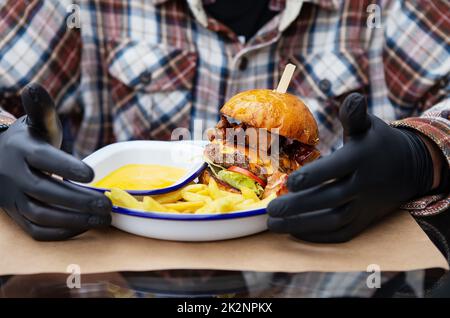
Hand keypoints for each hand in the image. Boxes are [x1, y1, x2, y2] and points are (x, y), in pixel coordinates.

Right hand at [0, 83, 110, 240]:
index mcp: (23, 150)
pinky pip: (36, 230)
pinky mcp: (18, 215)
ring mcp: (15, 199)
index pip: (43, 159)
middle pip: (45, 192)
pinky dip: (61, 232)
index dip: (66, 166)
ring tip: (103, 218)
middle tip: (108, 204)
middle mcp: (16, 176)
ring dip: (74, 219)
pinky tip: (85, 226)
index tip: (93, 173)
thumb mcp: (35, 124)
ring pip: (41, 215)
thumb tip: (34, 86)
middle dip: (78, 200)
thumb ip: (42, 110)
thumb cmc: (28, 141)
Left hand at [267, 93, 433, 242]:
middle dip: (299, 206)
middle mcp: (364, 184)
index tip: (291, 181)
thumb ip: (354, 115)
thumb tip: (351, 97)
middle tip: (271, 210)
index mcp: (362, 157)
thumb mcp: (368, 126)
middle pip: (330, 199)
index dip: (315, 175)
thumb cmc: (377, 142)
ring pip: (333, 220)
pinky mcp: (363, 220)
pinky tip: (294, 231)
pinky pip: (341, 233)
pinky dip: (318, 235)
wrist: (408, 167)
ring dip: (302, 224)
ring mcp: (364, 206)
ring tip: (274, 224)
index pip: (337, 168)